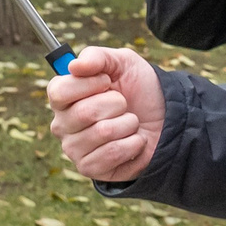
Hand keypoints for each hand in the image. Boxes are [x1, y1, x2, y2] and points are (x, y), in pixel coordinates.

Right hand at [47, 47, 166, 182]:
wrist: (166, 117)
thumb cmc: (138, 89)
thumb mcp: (123, 63)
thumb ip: (97, 56)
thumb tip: (75, 65)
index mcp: (63, 97)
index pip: (59, 91)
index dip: (88, 84)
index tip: (108, 81)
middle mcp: (62, 124)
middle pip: (84, 113)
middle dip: (116, 104)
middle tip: (124, 104)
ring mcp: (74, 149)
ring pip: (103, 133)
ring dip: (128, 123)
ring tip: (131, 122)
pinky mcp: (90, 168)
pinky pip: (112, 153)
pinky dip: (133, 143)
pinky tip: (135, 140)